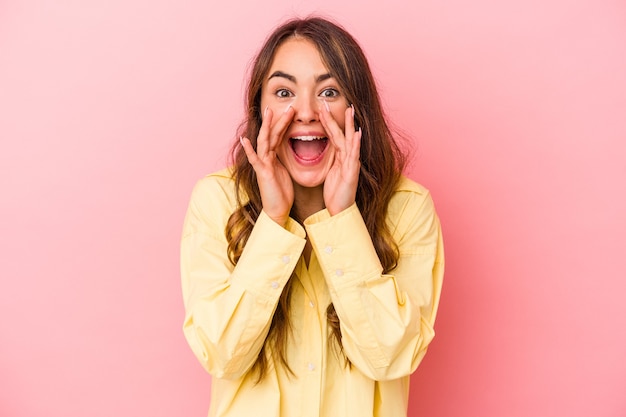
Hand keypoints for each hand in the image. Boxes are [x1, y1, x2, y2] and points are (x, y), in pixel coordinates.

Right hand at [240, 106, 295, 226]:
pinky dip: (250, 150)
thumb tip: (292, 148)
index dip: (284, 123)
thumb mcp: (286, 171)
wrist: (277, 210)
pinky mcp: (262, 173)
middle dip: (279, 120)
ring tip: (269, 112)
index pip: (278, 136)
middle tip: (288, 106)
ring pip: (264, 142)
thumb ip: (284, 159)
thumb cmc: (282, 193)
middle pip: (272, 134)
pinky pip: (255, 159)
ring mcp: (263, 165)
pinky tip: (245, 140)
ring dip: (267, 127)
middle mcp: (266, 158)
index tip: (292, 111)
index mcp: (273, 157)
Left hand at [320, 103, 361, 215]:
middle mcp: (348, 159)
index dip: (328, 122)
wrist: (340, 211)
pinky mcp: (352, 173)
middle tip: (334, 101)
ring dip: (349, 125)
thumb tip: (324, 150)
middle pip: (342, 134)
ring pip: (349, 141)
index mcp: (340, 158)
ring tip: (350, 111)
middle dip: (338, 118)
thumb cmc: (336, 194)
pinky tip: (356, 134)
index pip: (334, 136)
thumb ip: (330, 161)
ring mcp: (351, 165)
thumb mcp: (330, 173)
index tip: (322, 108)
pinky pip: (353, 156)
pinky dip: (355, 145)